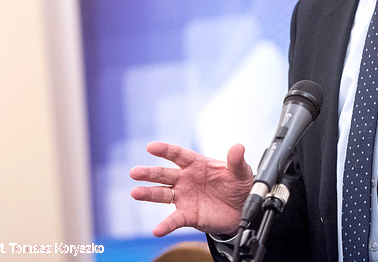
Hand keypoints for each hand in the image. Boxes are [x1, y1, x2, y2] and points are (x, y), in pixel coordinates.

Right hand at [130, 141, 253, 236]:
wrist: (242, 209)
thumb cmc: (238, 185)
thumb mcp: (241, 172)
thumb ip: (236, 160)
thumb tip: (238, 147)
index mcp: (197, 164)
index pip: (178, 155)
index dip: (165, 150)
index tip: (151, 147)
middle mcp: (186, 179)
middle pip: (164, 174)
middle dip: (149, 173)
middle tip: (135, 172)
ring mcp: (184, 197)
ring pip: (162, 194)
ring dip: (148, 194)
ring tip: (135, 193)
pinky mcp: (188, 215)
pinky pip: (174, 220)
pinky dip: (165, 225)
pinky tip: (158, 229)